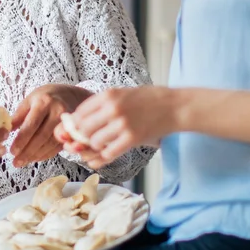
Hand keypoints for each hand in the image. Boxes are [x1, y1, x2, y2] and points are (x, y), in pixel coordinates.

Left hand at [10, 84, 92, 165]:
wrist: (70, 96)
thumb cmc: (45, 97)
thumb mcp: (30, 100)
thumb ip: (19, 115)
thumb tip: (6, 131)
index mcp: (44, 102)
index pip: (32, 124)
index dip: (22, 140)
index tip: (12, 151)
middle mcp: (58, 112)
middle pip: (41, 136)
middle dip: (27, 151)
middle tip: (16, 162)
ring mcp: (66, 123)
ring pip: (50, 144)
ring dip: (35, 156)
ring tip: (22, 162)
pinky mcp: (71, 132)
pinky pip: (57, 147)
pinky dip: (45, 155)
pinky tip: (34, 158)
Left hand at [54, 86, 179, 168]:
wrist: (174, 106)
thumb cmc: (149, 99)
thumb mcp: (122, 93)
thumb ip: (102, 104)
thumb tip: (77, 119)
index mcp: (108, 95)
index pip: (80, 112)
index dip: (75, 124)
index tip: (77, 130)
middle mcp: (112, 108)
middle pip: (83, 129)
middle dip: (82, 137)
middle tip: (87, 140)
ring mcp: (122, 124)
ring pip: (94, 142)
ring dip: (95, 147)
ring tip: (102, 144)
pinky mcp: (132, 139)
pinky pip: (109, 153)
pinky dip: (105, 156)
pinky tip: (108, 152)